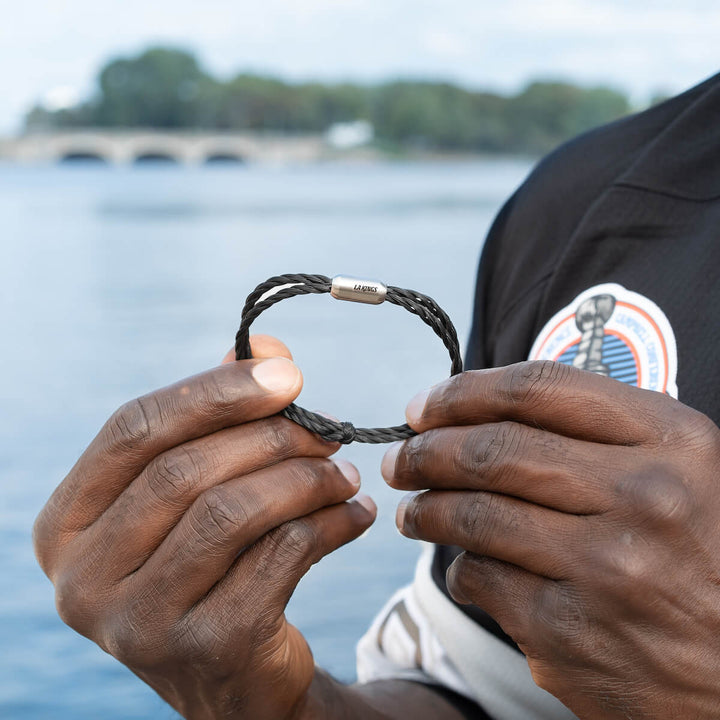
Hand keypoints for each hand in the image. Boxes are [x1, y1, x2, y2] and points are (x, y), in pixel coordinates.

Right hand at [34, 336, 375, 719]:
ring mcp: (136, 623)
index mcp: (67, 523)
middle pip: (184, 470)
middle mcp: (82, 578)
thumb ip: (219, 415)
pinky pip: (278, 558)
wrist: (233, 677)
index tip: (289, 373)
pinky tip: (353, 514)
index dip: (213, 391)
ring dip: (305, 480)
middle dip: (272, 438)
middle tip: (329, 431)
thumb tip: (266, 348)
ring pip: (231, 513)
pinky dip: (328, 524)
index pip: (133, 429)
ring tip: (345, 473)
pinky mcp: (203, 650)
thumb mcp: (196, 491)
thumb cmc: (209, 565)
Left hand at [381, 361, 719, 718]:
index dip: (464, 391)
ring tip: (411, 510)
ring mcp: (606, 567)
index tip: (424, 405)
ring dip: (426, 508)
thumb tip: (487, 412)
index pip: (539, 388)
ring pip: (476, 515)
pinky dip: (459, 568)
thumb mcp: (681, 475)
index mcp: (673, 442)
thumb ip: (600, 434)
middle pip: (495, 450)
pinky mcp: (570, 632)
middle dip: (426, 450)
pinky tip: (462, 564)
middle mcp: (645, 496)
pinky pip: (483, 578)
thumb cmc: (703, 561)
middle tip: (401, 459)